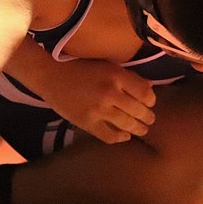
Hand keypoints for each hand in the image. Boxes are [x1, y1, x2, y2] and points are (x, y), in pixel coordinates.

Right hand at [37, 59, 156, 143]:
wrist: (51, 76)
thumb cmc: (80, 67)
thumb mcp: (106, 65)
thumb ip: (127, 76)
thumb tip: (149, 88)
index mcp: (116, 75)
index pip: (145, 93)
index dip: (151, 100)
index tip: (150, 103)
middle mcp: (110, 92)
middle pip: (138, 110)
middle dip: (147, 117)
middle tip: (150, 120)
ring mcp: (99, 109)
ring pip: (127, 124)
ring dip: (138, 129)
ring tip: (142, 130)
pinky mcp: (87, 123)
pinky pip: (109, 136)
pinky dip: (120, 138)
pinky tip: (124, 136)